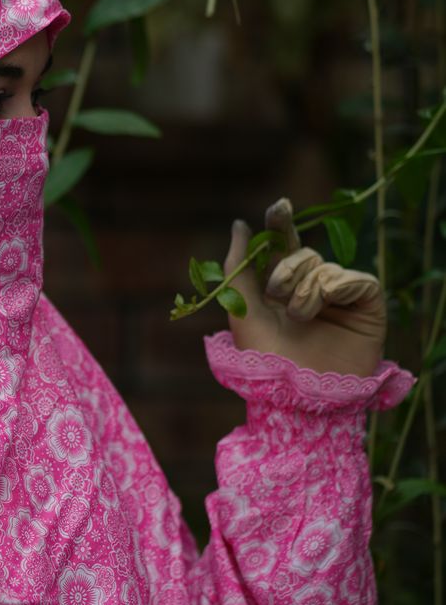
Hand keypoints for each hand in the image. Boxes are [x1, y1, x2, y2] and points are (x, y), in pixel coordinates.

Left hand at [224, 197, 386, 378]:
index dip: (281, 225)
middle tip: (276, 292)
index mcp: (281, 290)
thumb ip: (238, 267)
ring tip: (299, 317)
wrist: (296, 396)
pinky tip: (322, 305)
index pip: (283, 249)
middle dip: (287, 267)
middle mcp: (312, 291)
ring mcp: (341, 299)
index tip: (277, 207)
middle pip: (303, 253)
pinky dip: (335, 287)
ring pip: (325, 266)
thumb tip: (238, 225)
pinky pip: (356, 278)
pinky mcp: (367, 307)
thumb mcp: (242, 310)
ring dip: (306, 287)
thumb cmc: (265, 361)